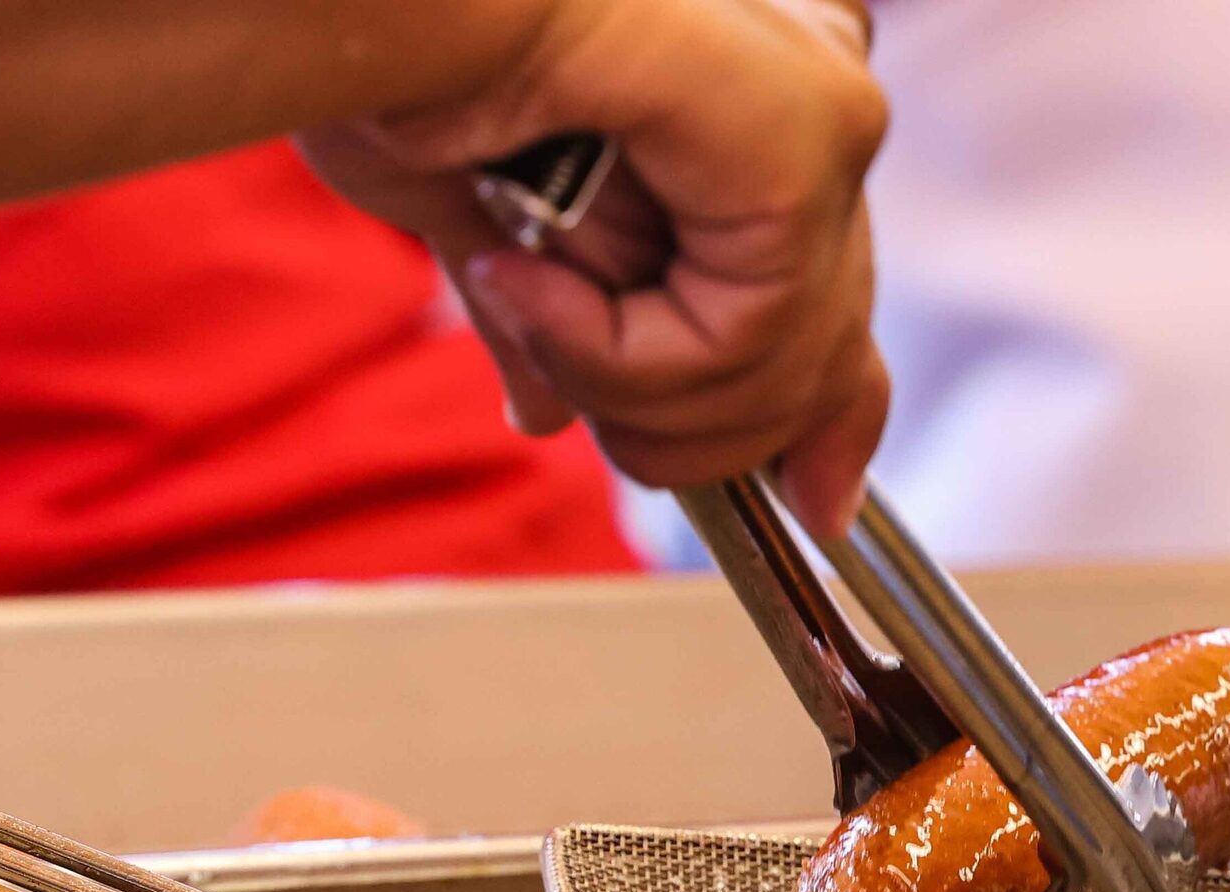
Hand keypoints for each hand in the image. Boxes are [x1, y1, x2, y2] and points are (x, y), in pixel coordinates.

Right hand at [297, 0, 888, 537]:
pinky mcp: (811, 131)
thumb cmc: (394, 49)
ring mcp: (819, 105)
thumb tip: (549, 412)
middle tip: (585, 407)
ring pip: (783, 368)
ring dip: (623, 381)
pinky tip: (535, 275)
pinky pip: (750, 338)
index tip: (817, 504)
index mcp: (746, 93)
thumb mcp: (470, 210)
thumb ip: (545, 316)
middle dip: (700, 426)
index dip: (832, 416)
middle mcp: (806, 84)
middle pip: (825, 346)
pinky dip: (622, 349)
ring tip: (522, 292)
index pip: (835, 285)